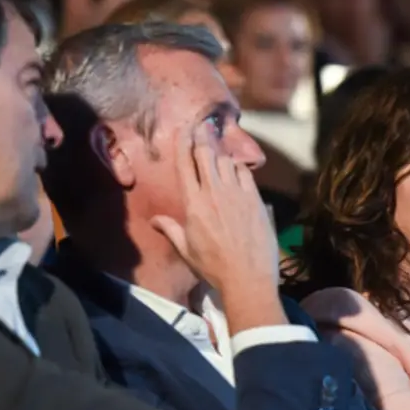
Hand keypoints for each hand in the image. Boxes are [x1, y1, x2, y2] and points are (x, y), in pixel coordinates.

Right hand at [149, 123, 284, 330]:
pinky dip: (239, 168)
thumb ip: (170, 229)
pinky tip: (236, 170)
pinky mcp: (255, 199)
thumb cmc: (213, 267)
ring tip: (218, 152)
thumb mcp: (187, 250)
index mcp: (193, 204)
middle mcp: (214, 192)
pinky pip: (245, 173)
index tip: (183, 131)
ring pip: (226, 161)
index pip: (185, 165)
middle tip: (203, 132)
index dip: (183, 144)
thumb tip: (154, 220)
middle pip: (206, 155)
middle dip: (203, 141)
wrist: (247, 277)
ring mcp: (237, 194)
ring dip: (221, 155)